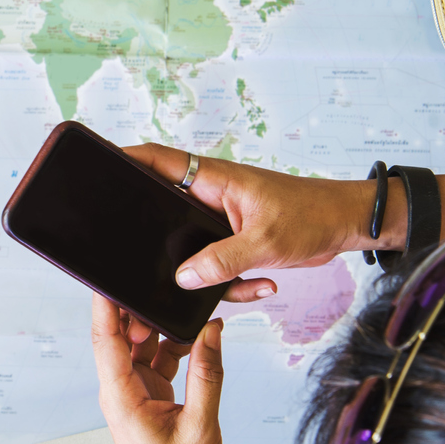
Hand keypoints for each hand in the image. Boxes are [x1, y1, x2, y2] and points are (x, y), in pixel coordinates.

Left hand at [92, 294, 225, 443]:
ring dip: (160, 329)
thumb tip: (212, 330)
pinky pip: (157, 362)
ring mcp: (135, 394)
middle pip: (122, 337)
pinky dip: (174, 348)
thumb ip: (207, 373)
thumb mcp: (201, 424)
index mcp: (121, 398)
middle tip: (161, 284)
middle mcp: (121, 392)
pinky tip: (194, 335)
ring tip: (184, 306)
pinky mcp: (149, 398)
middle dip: (139, 310)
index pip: (106, 340)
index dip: (104, 305)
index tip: (106, 274)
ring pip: (141, 347)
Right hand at [119, 144, 380, 299]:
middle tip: (145, 256)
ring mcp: (222, 219)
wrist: (347, 225)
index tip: (97, 167)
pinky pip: (217, 264)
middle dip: (157, 238)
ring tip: (242, 281)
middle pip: (165, 211)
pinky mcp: (235, 240)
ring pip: (192, 248)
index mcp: (212, 180)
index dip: (125, 160)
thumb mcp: (264, 242)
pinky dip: (234, 281)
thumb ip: (221, 261)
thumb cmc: (312, 215)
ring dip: (208, 272)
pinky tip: (262, 284)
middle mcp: (211, 196)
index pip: (157, 161)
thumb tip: (183, 279)